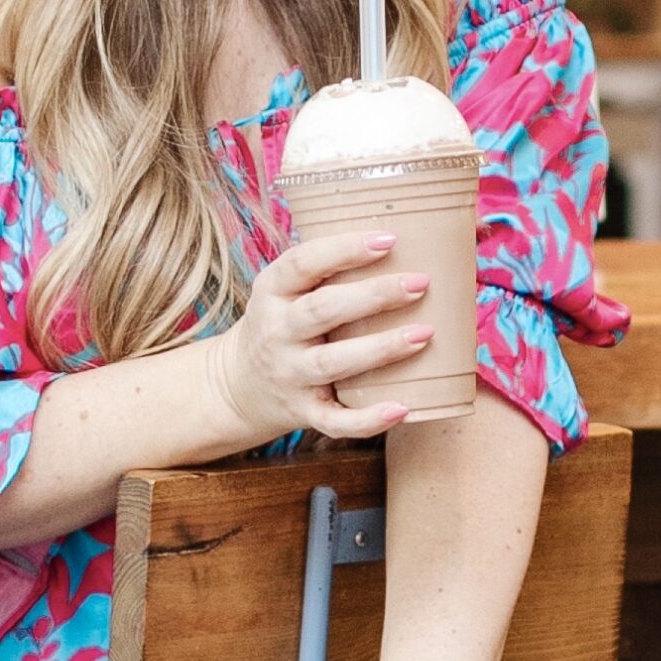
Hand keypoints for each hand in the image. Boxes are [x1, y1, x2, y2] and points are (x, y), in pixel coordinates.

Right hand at [210, 225, 436, 453]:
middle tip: (420, 283)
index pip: (302, 263)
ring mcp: (289, 374)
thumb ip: (326, 269)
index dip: (344, 249)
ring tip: (424, 334)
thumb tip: (403, 241)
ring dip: (381, 349)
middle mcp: (277, 332)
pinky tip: (403, 407)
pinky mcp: (303, 411)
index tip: (389, 239)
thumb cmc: (283, 324)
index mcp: (272, 292)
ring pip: (334, 362)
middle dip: (375, 295)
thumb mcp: (285, 290)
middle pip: (323, 310)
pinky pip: (335, 420)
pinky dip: (368, 419)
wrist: (236, 385)